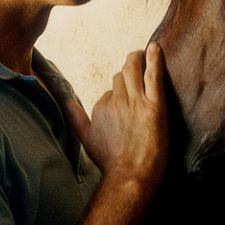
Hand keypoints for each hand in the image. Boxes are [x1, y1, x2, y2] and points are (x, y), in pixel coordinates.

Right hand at [69, 43, 168, 193]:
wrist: (130, 176)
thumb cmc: (111, 162)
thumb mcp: (87, 139)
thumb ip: (76, 119)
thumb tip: (67, 103)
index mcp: (100, 107)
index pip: (110, 90)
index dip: (119, 93)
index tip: (126, 98)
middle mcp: (116, 101)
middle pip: (122, 75)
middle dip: (128, 71)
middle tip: (136, 64)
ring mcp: (135, 102)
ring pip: (134, 70)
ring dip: (138, 59)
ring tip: (144, 52)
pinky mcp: (155, 105)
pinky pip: (153, 76)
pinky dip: (155, 59)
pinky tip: (156, 47)